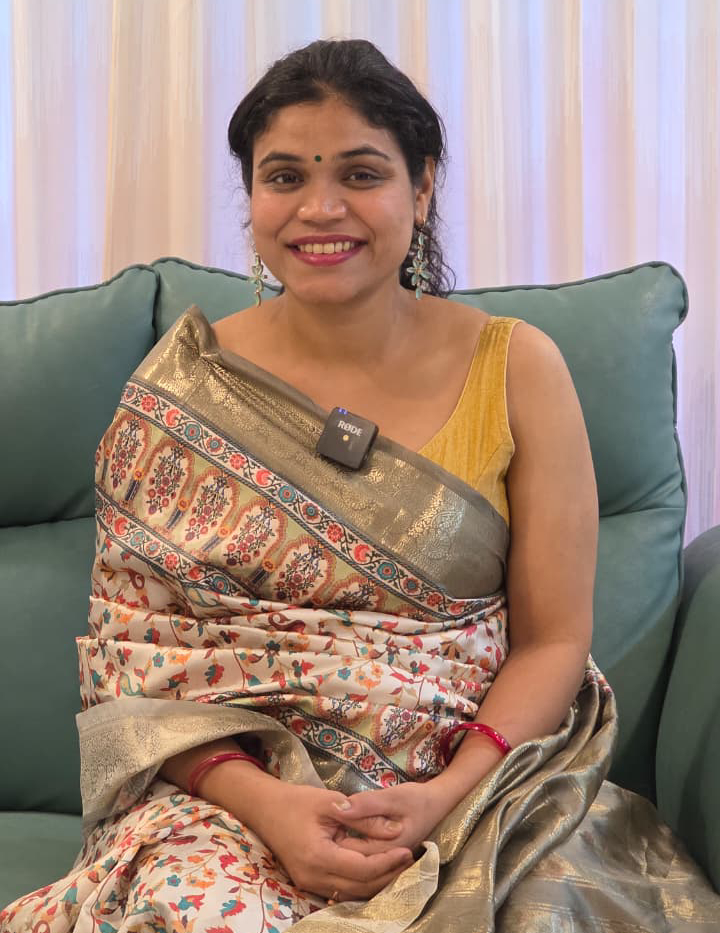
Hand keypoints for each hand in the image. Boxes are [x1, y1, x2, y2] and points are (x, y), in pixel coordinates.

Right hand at [245, 780, 414, 901]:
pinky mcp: (309, 882)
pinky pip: (342, 889)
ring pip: (352, 892)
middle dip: (387, 875)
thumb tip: (395, 830)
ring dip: (376, 881)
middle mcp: (313, 878)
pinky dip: (361, 881)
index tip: (408, 850)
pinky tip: (376, 869)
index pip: (362, 868)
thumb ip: (364, 818)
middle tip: (409, 860)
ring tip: (398, 865)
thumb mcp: (332, 802)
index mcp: (318, 857)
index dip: (388, 861)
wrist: (264, 808)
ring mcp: (309, 883)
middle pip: (360, 887)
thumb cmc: (296, 801)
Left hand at [332, 779, 451, 857]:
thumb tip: (339, 808)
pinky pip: (362, 861)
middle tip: (324, 825)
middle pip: (349, 861)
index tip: (322, 821)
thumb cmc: (416, 798)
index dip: (331, 836)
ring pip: (354, 864)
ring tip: (330, 831)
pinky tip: (341, 839)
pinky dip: (350, 852)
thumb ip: (367, 804)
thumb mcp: (393, 796)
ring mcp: (386, 863)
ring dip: (340, 850)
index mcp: (387, 849)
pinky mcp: (384, 858)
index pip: (349, 851)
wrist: (436, 804)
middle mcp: (385, 863)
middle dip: (334, 845)